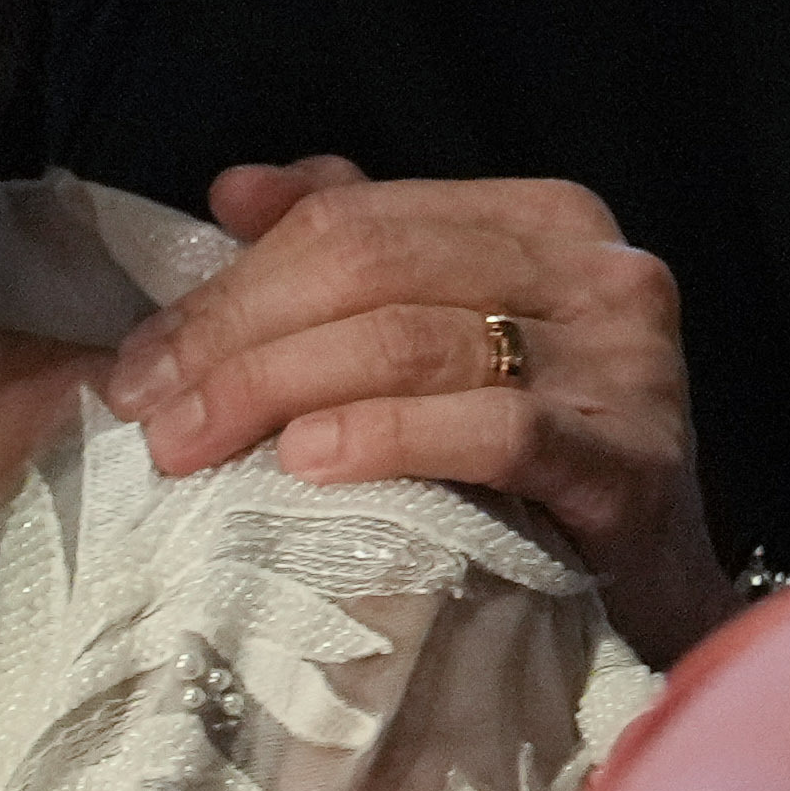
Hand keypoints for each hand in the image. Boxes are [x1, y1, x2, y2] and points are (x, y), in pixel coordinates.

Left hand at [108, 156, 737, 656]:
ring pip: (417, 342)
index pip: (357, 220)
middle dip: (239, 338)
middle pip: (376, 271)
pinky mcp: (634, 462)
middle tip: (149, 412)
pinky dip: (388, 437)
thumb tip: (236, 190)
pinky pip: (495, 430)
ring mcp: (628, 365)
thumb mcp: (441, 337)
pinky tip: (308, 463)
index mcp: (542, 222)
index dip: (233, 283)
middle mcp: (598, 274)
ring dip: (280, 390)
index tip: (143, 360)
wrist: (646, 599)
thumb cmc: (527, 467)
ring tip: (194, 443)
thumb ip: (357, 251)